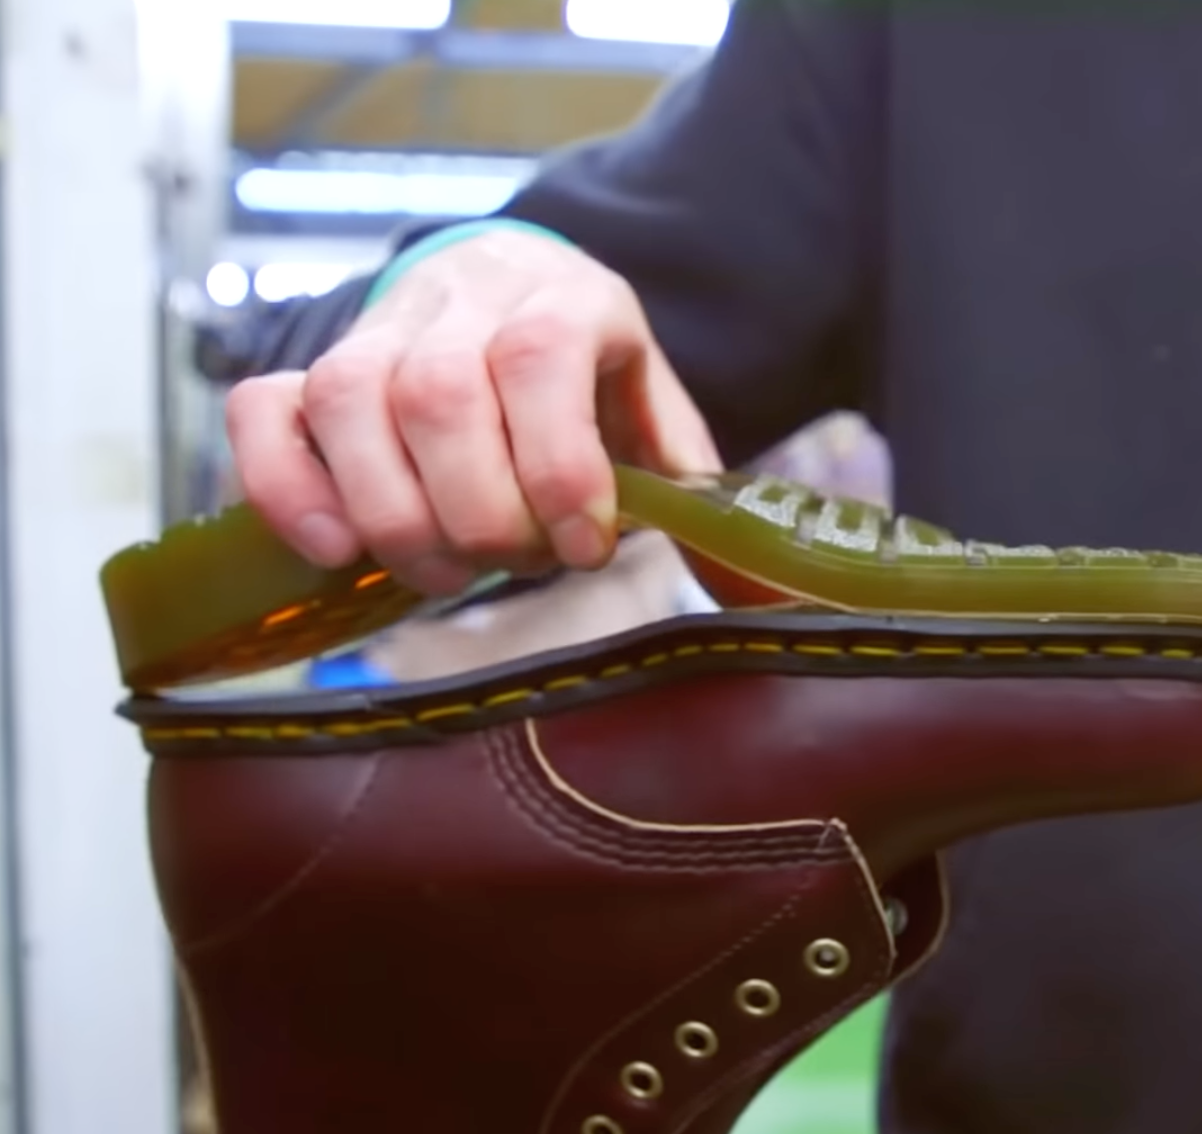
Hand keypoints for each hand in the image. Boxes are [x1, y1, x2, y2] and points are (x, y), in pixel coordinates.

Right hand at [225, 228, 720, 594]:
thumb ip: (689, 490)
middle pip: (441, 394)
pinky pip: (264, 412)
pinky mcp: (310, 370)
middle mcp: (461, 302)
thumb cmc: (582, 374)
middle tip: (511, 563)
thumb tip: (761, 602)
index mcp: (563, 299)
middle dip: (480, 512)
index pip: (541, 359)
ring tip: (445, 572)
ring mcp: (375, 331)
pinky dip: (285, 486)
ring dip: (395, 516)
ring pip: (350, 402)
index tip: (584, 546)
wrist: (504, 288)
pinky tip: (334, 549)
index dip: (557, 464)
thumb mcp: (650, 410)